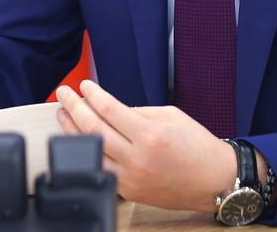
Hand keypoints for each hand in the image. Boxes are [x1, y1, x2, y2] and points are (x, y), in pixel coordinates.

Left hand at [55, 80, 237, 211]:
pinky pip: (100, 170)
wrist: (214, 180)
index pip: (110, 110)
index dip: (93, 95)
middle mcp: (137, 158)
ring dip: (71, 132)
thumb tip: (111, 109)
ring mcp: (131, 178)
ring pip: (90, 152)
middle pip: (94, 129)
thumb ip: (138, 112)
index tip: (84, 85)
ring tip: (62, 115)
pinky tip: (77, 141)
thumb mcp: (171, 116)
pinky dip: (86, 154)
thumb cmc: (197, 146)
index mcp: (150, 135)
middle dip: (74, 108)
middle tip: (63, 94)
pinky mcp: (129, 192)